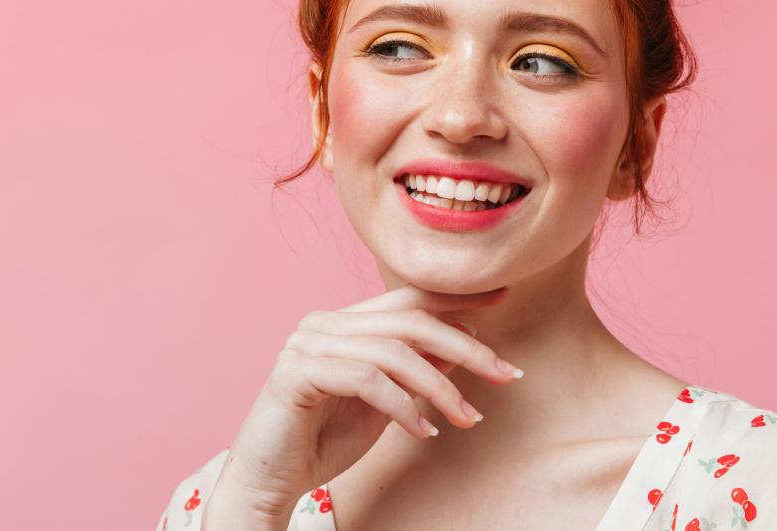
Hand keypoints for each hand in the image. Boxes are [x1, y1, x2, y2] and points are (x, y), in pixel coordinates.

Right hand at [204, 284, 521, 521]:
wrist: (270, 481)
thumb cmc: (324, 441)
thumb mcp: (386, 403)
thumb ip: (416, 371)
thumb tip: (462, 344)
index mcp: (345, 323)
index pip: (408, 298)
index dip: (457, 296)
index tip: (503, 297)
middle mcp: (324, 323)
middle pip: (410, 320)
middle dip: (466, 346)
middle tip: (506, 373)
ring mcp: (307, 344)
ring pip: (394, 351)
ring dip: (441, 388)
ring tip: (466, 418)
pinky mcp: (297, 372)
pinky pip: (366, 379)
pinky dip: (403, 405)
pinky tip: (424, 431)